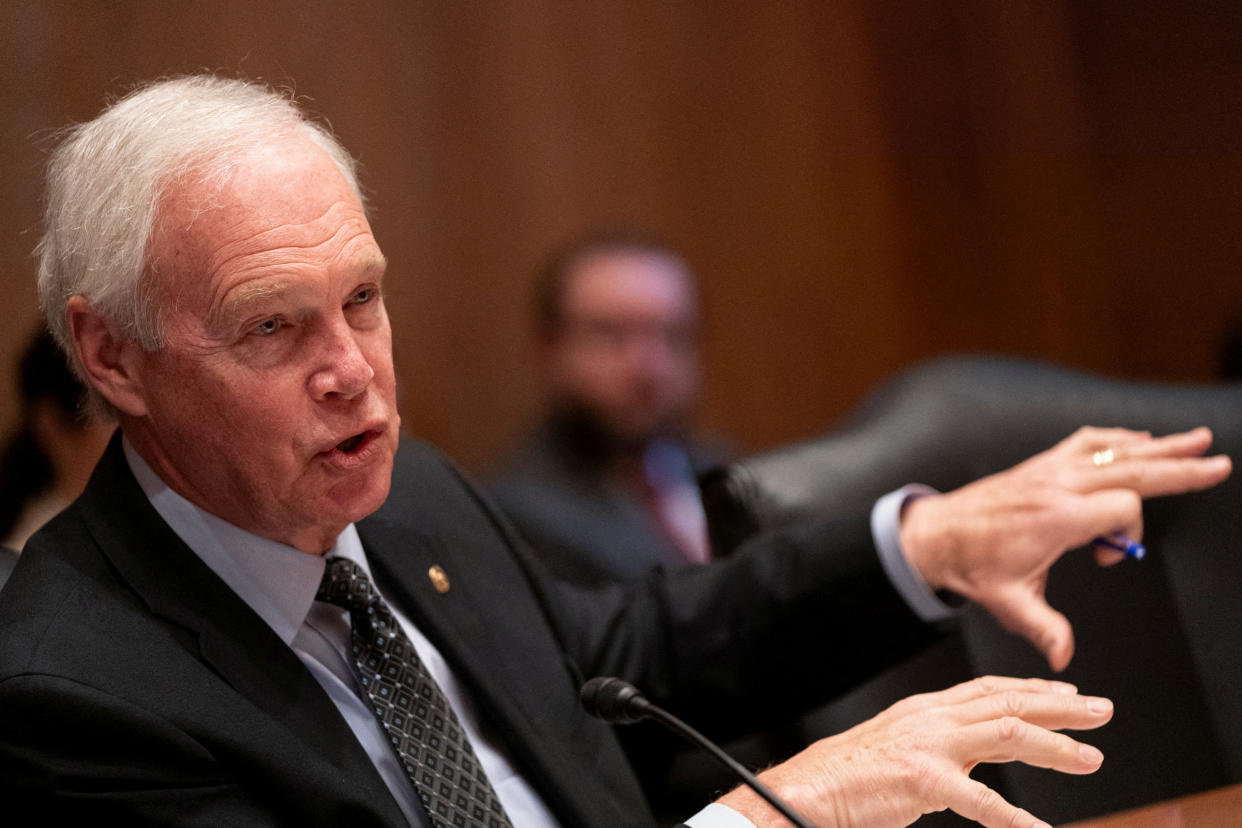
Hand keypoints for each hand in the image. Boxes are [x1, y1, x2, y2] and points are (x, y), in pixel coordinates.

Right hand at [716, 676, 1112, 827]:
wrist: (808, 787)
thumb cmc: (849, 774)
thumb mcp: (900, 746)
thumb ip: (941, 746)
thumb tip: (976, 757)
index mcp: (926, 709)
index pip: (991, 689)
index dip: (1035, 688)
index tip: (1069, 692)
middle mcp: (932, 717)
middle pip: (1009, 702)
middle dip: (1062, 706)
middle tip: (1102, 711)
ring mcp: (929, 745)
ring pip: (1007, 734)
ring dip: (1055, 745)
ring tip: (1090, 757)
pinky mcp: (923, 780)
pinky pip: (981, 801)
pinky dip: (1016, 818)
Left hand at [900, 426, 1230, 669]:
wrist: (936, 534)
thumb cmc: (973, 566)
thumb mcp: (1009, 603)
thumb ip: (1043, 629)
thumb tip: (1064, 658)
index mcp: (1055, 517)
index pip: (1122, 509)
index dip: (1130, 535)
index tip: (1108, 557)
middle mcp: (1057, 485)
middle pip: (1130, 468)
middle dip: (1177, 467)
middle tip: (1218, 463)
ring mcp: (1050, 470)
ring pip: (1112, 449)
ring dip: (1157, 446)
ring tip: (1196, 439)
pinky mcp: (1042, 464)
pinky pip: (1087, 443)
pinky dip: (1117, 440)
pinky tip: (1140, 441)